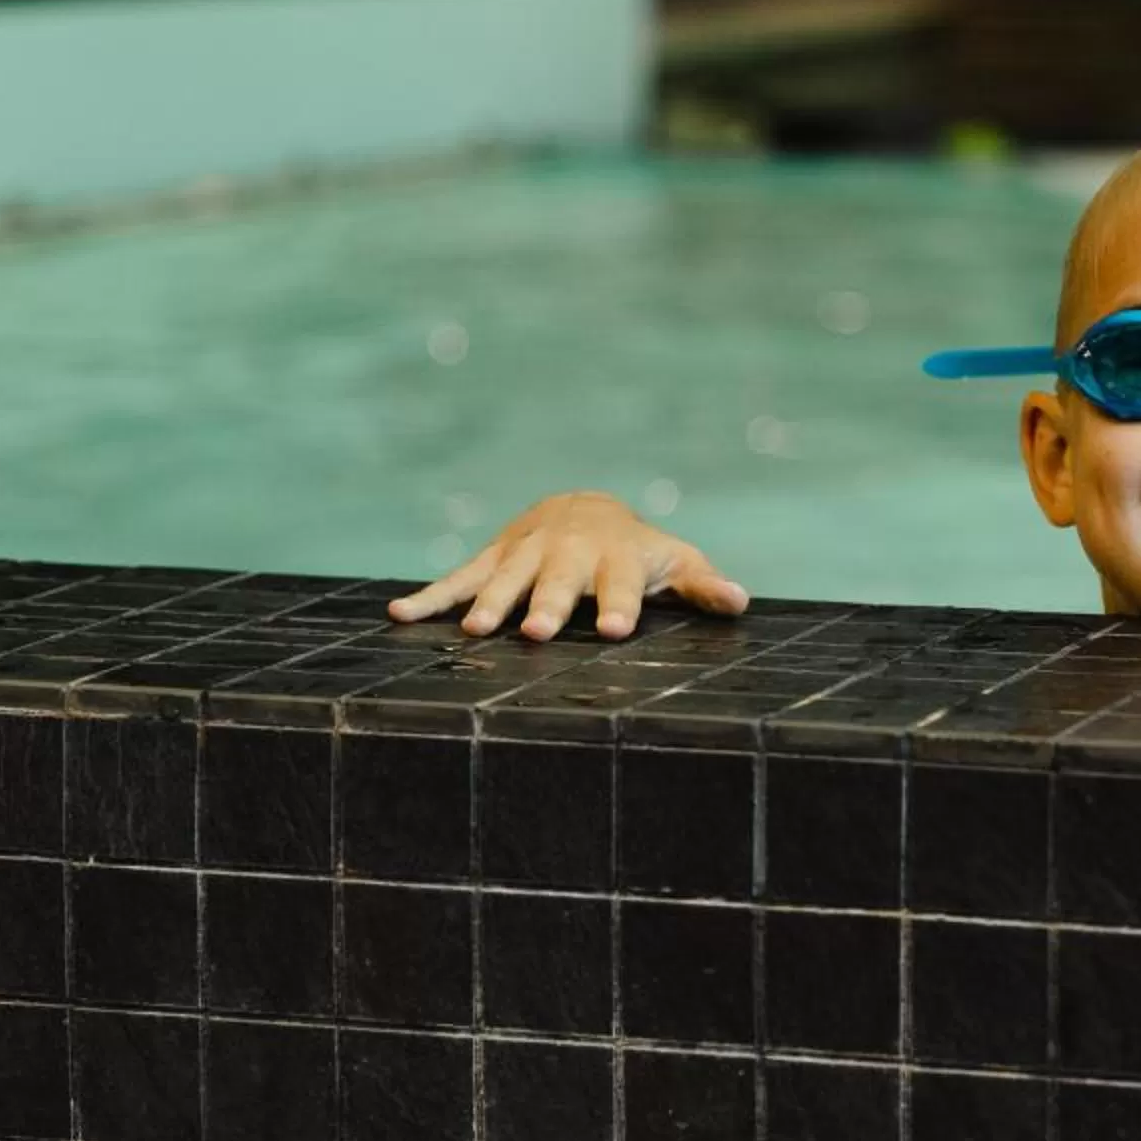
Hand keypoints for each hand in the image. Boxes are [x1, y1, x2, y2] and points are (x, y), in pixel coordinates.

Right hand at [387, 490, 748, 639]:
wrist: (584, 507)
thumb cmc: (636, 551)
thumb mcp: (673, 562)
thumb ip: (702, 585)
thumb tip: (741, 601)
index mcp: (615, 558)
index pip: (618, 583)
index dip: (616, 605)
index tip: (614, 630)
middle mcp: (567, 553)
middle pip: (555, 581)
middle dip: (545, 604)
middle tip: (533, 632)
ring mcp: (525, 553)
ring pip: (504, 577)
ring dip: (487, 602)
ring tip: (471, 632)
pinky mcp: (492, 558)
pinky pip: (457, 578)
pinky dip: (429, 597)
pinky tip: (399, 617)